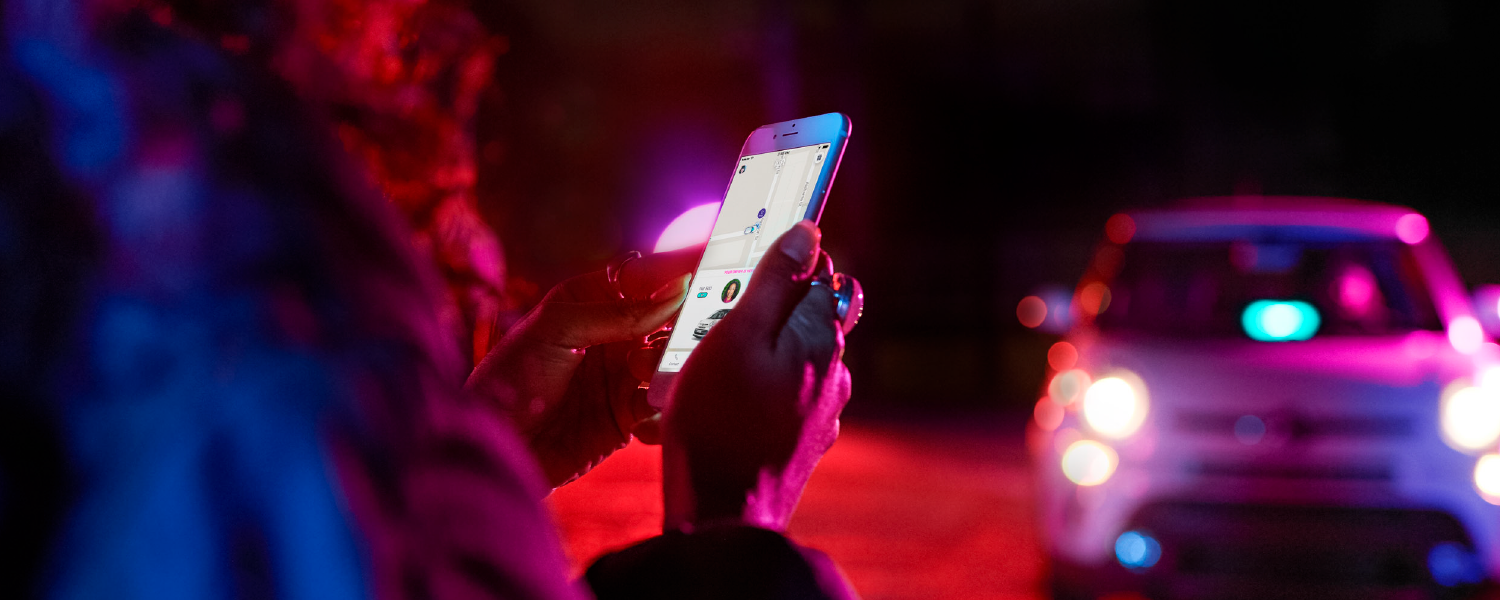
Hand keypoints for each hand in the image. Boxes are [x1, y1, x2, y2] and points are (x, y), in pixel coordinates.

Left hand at [466, 245, 699, 488]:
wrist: (494, 446)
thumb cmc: (510, 378)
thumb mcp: (557, 330)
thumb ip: (618, 311)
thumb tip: (678, 290)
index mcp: (594, 301)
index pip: (648, 277)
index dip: (683, 269)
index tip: (718, 262)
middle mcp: (614, 335)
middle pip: (672, 319)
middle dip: (684, 323)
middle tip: (693, 327)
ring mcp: (624, 375)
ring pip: (675, 361)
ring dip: (669, 366)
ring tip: (639, 373)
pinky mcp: (629, 417)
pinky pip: (666, 405)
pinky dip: (664, 407)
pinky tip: (638, 417)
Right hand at [662, 221, 857, 531]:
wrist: (723, 516)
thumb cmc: (718, 421)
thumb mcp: (734, 336)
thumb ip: (772, 282)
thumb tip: (807, 233)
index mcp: (820, 335)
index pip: (821, 270)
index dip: (784, 261)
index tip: (746, 265)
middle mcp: (834, 370)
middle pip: (811, 313)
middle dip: (771, 307)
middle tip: (718, 318)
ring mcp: (825, 409)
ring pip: (798, 356)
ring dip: (765, 349)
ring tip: (712, 364)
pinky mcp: (808, 439)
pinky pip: (789, 395)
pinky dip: (764, 387)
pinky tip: (728, 402)